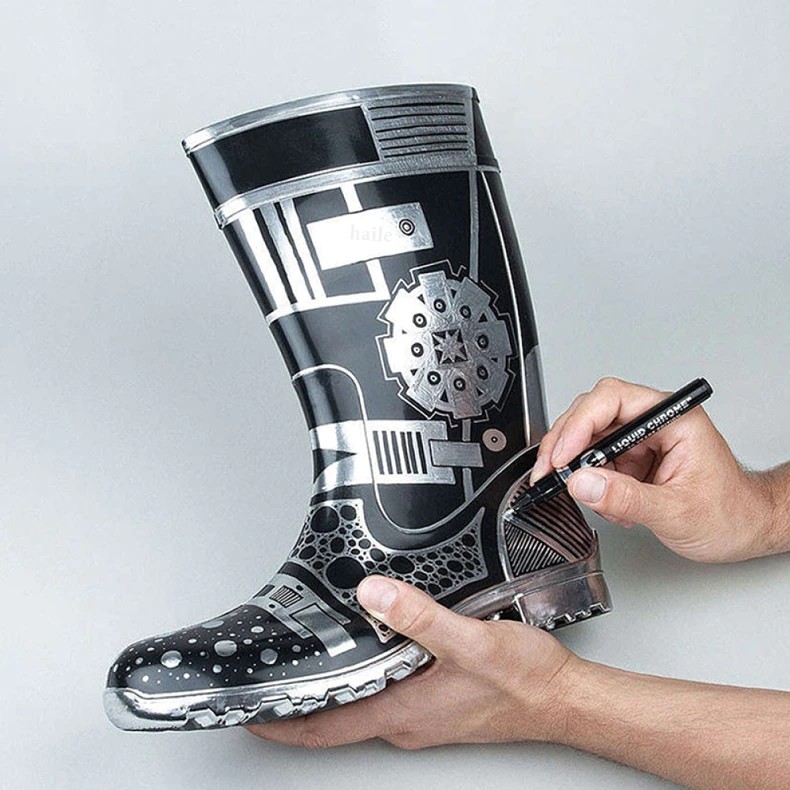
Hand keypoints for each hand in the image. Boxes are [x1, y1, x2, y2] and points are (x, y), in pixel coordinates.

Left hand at [246, 575, 572, 748]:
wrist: (563, 699)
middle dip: (298, 700)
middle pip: (335, 717)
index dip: (281, 723)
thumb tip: (372, 594)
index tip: (248, 711)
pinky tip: (366, 647)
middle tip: (268, 676)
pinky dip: (363, 674)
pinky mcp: (435, 700)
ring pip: (360, 702)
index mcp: (404, 712)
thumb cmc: (524, 682)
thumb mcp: (471, 642)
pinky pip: (384, 690)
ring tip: (305, 658)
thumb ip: (419, 619)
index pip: (325, 727)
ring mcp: (420, 712)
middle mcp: (406, 718)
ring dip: (330, 686)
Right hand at [530, 377, 776, 562]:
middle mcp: (654, 420)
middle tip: (551, 472)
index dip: (580, 424)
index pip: (612, 399)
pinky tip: (608, 502)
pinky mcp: (635, 456)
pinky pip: (597, 459)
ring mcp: (642, 438)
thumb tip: (582, 483)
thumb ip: (625, 497)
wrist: (747, 529)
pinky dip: (592, 482)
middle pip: (592, 413)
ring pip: (590, 437)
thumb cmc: (731, 512)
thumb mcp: (676, 511)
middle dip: (566, 444)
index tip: (563, 455)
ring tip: (591, 497)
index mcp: (672, 417)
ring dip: (579, 468)